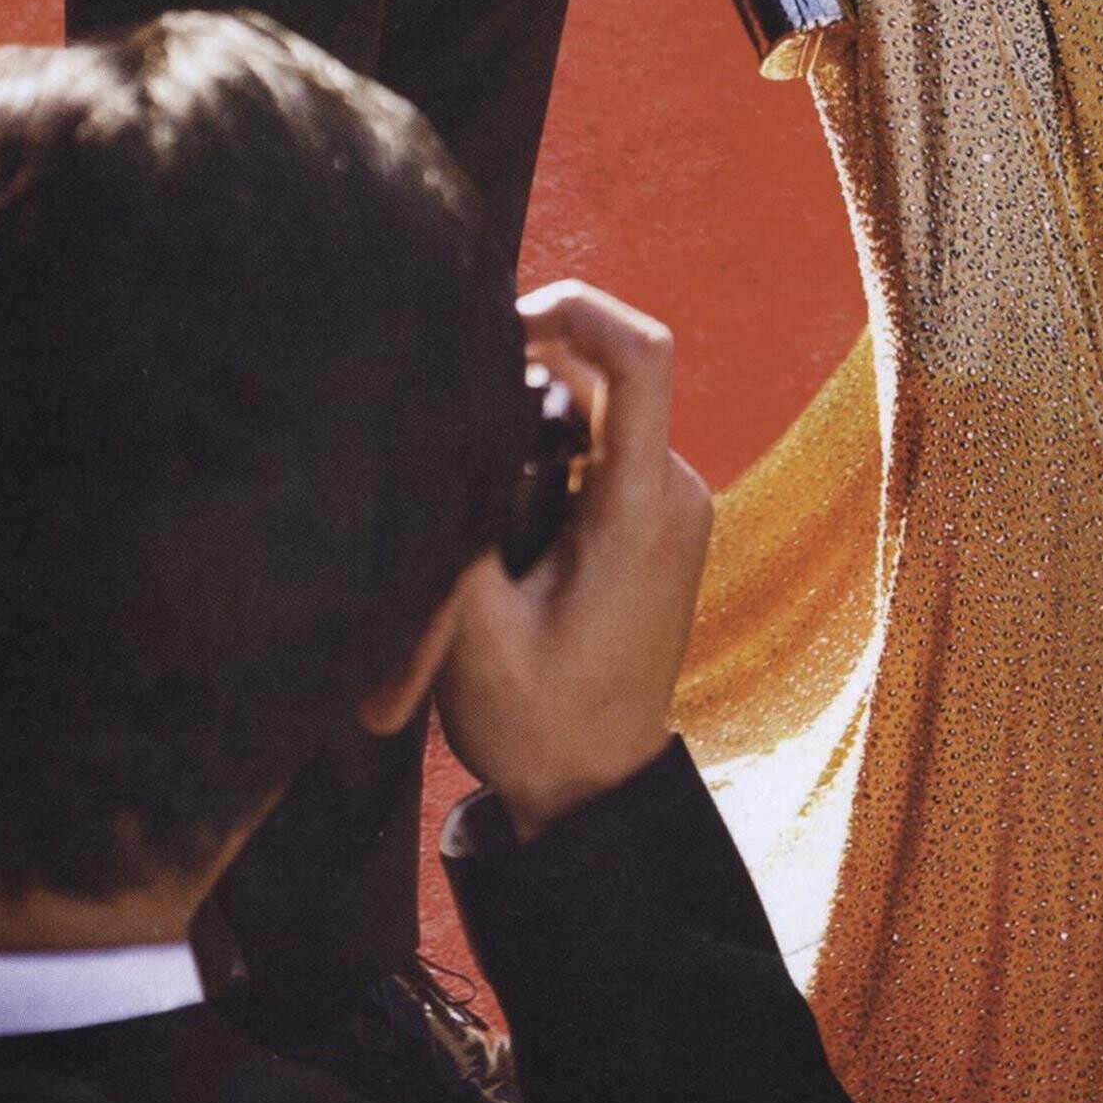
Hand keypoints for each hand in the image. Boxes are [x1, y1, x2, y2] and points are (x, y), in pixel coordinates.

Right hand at [434, 280, 711, 843]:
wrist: (594, 796)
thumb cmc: (535, 722)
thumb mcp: (470, 626)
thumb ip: (456, 512)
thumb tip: (428, 420)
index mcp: (639, 508)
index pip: (641, 354)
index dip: (576, 307)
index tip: (498, 321)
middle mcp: (674, 492)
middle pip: (609, 372)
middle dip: (530, 365)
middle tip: (452, 407)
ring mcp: (673, 506)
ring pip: (601, 406)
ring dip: (533, 412)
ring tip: (468, 470)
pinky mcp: (658, 522)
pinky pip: (606, 444)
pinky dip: (549, 444)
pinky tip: (497, 498)